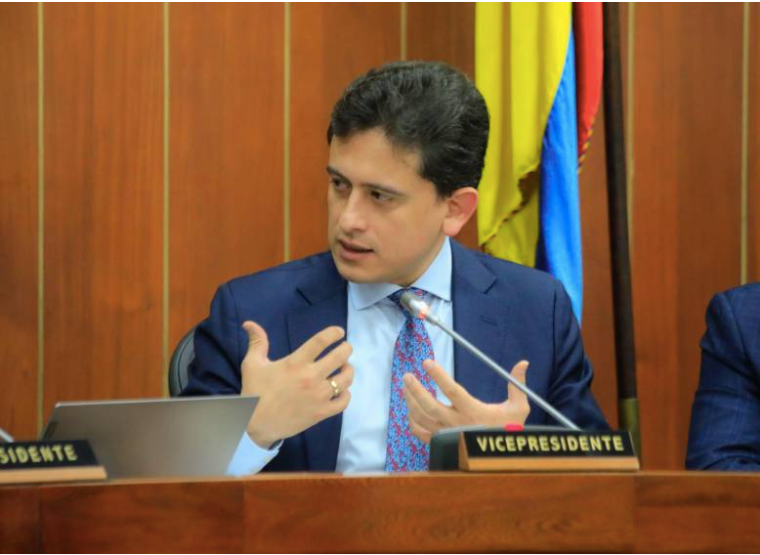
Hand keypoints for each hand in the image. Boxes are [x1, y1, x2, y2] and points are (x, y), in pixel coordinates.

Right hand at [241, 321, 353, 447]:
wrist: (254, 424)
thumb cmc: (254, 392)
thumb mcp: (253, 364)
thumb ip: (257, 341)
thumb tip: (249, 323)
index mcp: (295, 363)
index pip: (320, 341)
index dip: (333, 333)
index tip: (339, 332)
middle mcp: (310, 377)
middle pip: (339, 357)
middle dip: (346, 349)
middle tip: (345, 348)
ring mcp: (318, 396)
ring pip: (345, 379)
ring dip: (348, 370)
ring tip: (344, 367)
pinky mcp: (321, 412)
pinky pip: (343, 402)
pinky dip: (346, 394)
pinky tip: (342, 390)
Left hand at [403, 359, 529, 443]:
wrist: (501, 458)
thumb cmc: (508, 429)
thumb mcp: (518, 408)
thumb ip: (517, 383)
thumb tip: (524, 362)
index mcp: (473, 412)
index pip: (452, 391)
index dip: (438, 375)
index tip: (427, 362)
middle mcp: (457, 423)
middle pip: (430, 406)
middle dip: (416, 389)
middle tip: (407, 375)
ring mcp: (446, 434)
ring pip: (421, 418)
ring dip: (411, 401)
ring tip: (406, 386)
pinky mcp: (440, 442)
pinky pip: (419, 432)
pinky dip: (412, 419)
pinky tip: (411, 407)